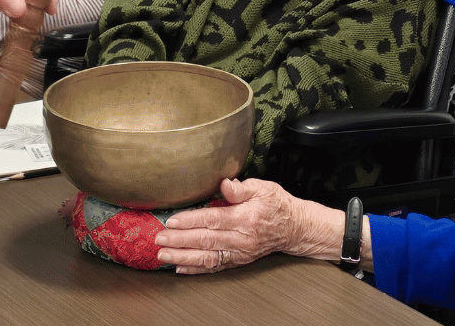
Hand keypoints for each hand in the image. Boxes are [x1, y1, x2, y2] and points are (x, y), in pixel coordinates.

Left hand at [154, 178, 345, 273]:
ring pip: (207, 257)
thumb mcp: (263, 188)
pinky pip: (215, 267)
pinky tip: (181, 268)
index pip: (212, 219)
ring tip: (163, 256)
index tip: (172, 221)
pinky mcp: (238, 260)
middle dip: (179, 241)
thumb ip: (242, 188)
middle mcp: (240, 239)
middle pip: (205, 240)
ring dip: (183, 258)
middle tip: (159, 239)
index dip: (190, 221)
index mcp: (245, 218)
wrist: (295, 228)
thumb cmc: (277, 204)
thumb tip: (224, 184)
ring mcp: (239, 253)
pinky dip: (196, 269)